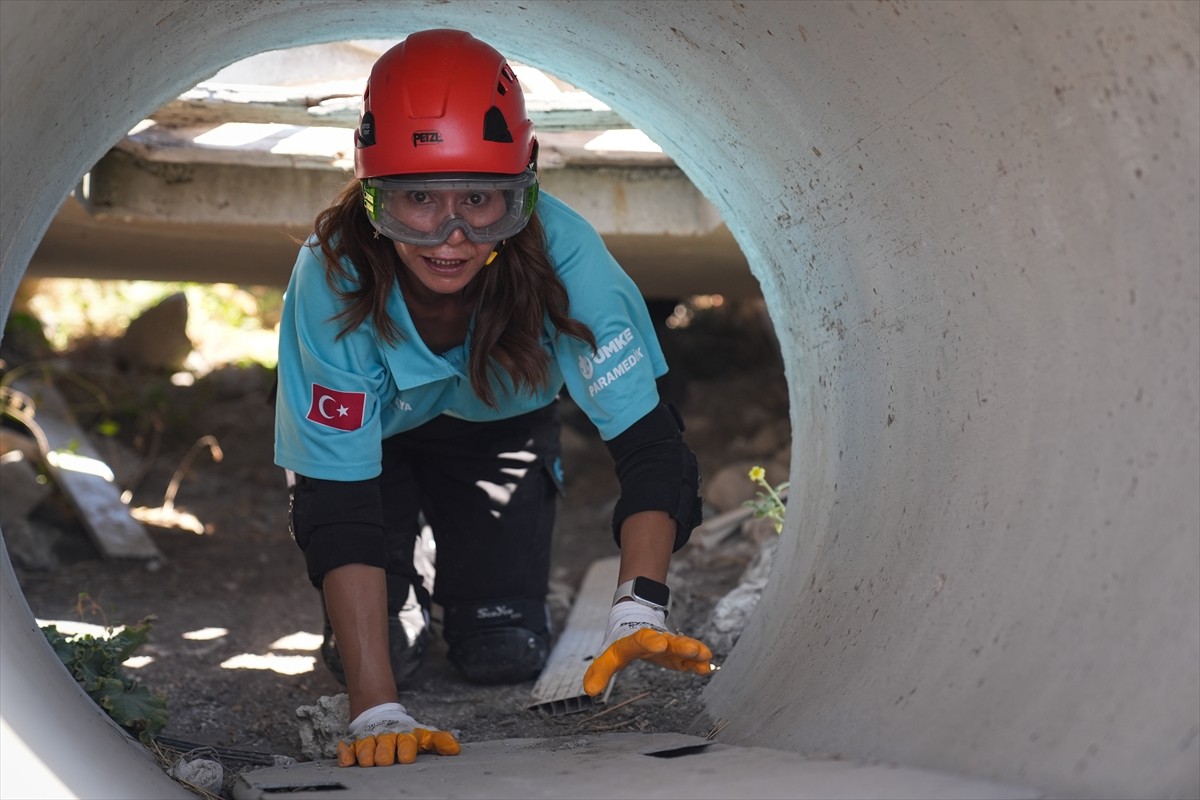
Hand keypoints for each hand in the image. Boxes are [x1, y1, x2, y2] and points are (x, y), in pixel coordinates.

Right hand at [336, 702, 460, 766]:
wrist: (381, 714)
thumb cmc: (405, 732)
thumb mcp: (423, 734)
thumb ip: (439, 740)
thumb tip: (455, 749)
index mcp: (404, 734)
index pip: (406, 741)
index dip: (406, 748)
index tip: (407, 758)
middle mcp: (385, 736)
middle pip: (384, 744)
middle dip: (384, 752)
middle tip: (385, 760)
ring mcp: (368, 739)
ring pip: (365, 746)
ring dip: (366, 753)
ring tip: (368, 762)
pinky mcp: (352, 743)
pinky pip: (346, 747)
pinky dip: (346, 753)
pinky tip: (348, 761)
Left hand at [582, 601, 713, 696]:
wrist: (635, 620)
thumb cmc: (621, 643)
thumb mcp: (608, 656)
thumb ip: (599, 672)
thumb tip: (590, 691)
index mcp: (634, 640)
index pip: (640, 640)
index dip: (649, 642)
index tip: (659, 644)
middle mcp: (655, 640)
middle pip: (668, 641)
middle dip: (679, 645)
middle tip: (690, 648)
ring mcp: (668, 645)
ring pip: (682, 646)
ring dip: (693, 650)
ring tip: (704, 655)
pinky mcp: (677, 654)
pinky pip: (690, 658)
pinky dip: (698, 662)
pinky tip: (707, 666)